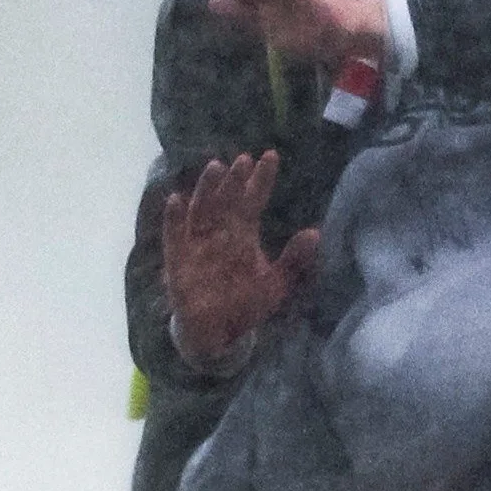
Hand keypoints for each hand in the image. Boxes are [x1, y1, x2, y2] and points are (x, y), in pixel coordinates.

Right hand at [158, 150, 320, 371]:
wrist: (218, 334)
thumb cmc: (246, 304)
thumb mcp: (276, 284)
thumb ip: (293, 260)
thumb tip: (316, 233)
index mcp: (243, 233)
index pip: (253, 200)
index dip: (260, 179)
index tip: (270, 156)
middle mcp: (220, 232)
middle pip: (227, 199)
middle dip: (235, 180)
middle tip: (243, 160)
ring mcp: (198, 243)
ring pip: (202, 209)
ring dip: (207, 189)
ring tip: (215, 167)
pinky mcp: (178, 260)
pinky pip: (174, 236)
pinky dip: (174, 219)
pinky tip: (176, 200)